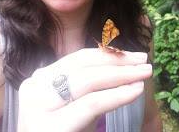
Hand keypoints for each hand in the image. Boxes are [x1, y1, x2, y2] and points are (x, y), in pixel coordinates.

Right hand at [18, 48, 151, 131]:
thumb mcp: (76, 102)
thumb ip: (89, 83)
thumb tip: (120, 61)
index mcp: (40, 78)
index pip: (78, 59)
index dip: (108, 54)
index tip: (132, 55)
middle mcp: (34, 87)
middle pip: (82, 66)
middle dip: (117, 61)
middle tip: (143, 60)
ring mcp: (38, 106)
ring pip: (87, 80)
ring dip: (121, 74)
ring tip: (144, 72)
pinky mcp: (51, 127)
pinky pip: (91, 103)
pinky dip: (116, 95)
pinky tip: (136, 90)